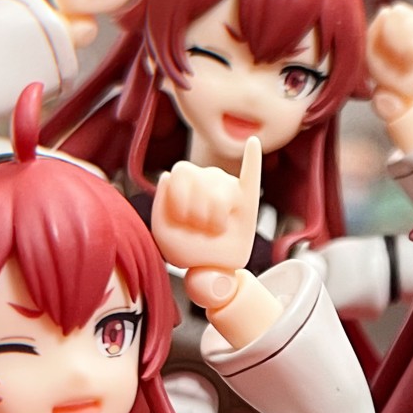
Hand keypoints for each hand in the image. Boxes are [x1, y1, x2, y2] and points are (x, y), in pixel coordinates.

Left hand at [152, 135, 261, 305]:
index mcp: (186, 181)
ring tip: (217, 229)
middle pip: (202, 178)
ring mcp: (230, 187)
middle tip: (200, 227)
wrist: (210, 269)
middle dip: (197, 209)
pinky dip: (253, 158)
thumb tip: (167, 175)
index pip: (181, 171)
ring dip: (216, 216)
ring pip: (223, 189)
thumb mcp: (163, 230)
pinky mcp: (249, 200)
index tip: (180, 219)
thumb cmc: (185, 248)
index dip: (178, 196)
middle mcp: (208, 178)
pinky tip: (253, 143)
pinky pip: (253, 174)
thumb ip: (160, 202)